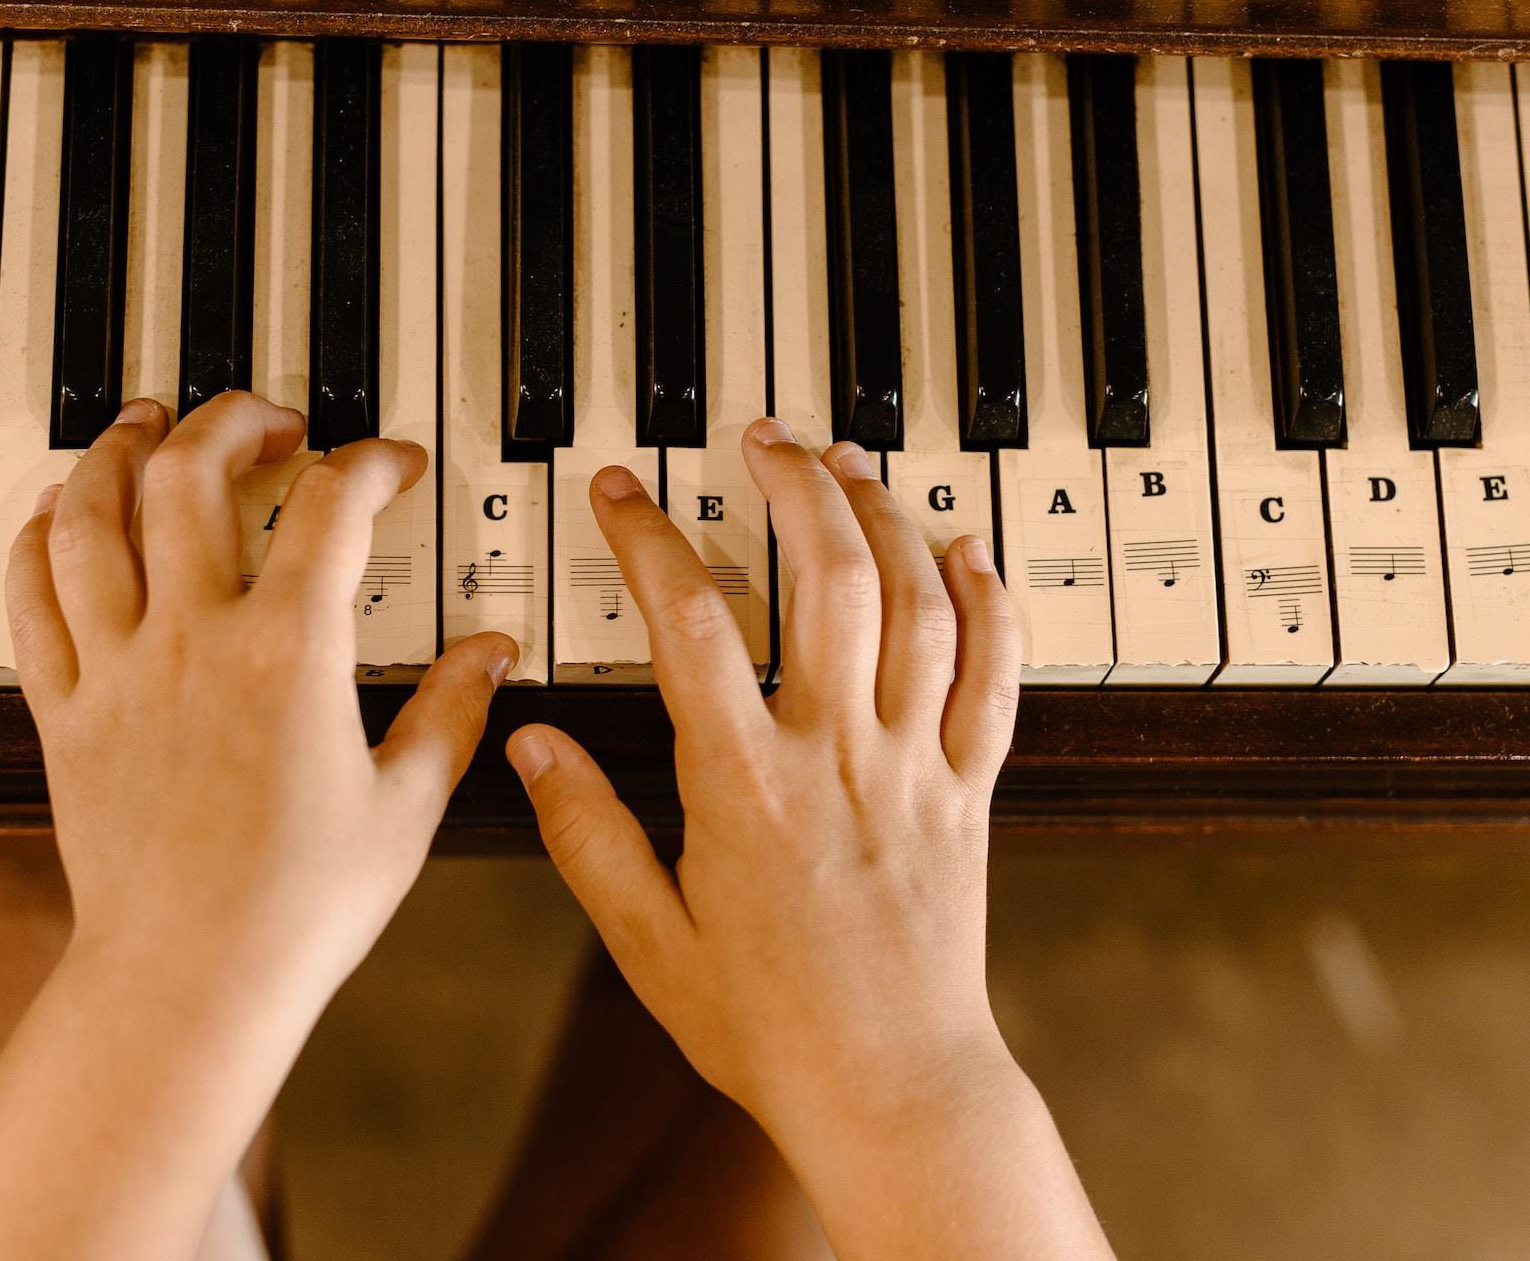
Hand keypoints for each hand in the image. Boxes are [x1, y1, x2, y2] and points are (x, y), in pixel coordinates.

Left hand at [7, 392, 514, 1010]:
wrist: (189, 982)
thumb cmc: (297, 910)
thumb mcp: (407, 805)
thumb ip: (453, 710)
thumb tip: (491, 653)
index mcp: (290, 653)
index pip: (331, 505)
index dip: (369, 463)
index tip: (388, 464)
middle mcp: (193, 641)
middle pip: (191, 474)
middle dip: (232, 422)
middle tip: (266, 420)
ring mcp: (117, 672)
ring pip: (90, 517)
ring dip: (118, 454)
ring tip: (146, 426)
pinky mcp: (63, 714)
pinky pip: (30, 601)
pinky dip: (36, 542)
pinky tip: (54, 516)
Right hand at [506, 421, 1108, 1259]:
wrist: (893, 1090)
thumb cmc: (769, 1028)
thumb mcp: (649, 941)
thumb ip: (587, 834)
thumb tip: (533, 744)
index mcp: (746, 786)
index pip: (690, 621)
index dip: (649, 539)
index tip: (622, 495)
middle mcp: (838, 756)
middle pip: (829, 578)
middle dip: (794, 485)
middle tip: (763, 438)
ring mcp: (914, 767)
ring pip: (919, 606)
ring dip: (885, 516)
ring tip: (849, 461)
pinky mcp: (969, 792)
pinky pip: (996, 677)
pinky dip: (989, 602)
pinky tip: (968, 549)